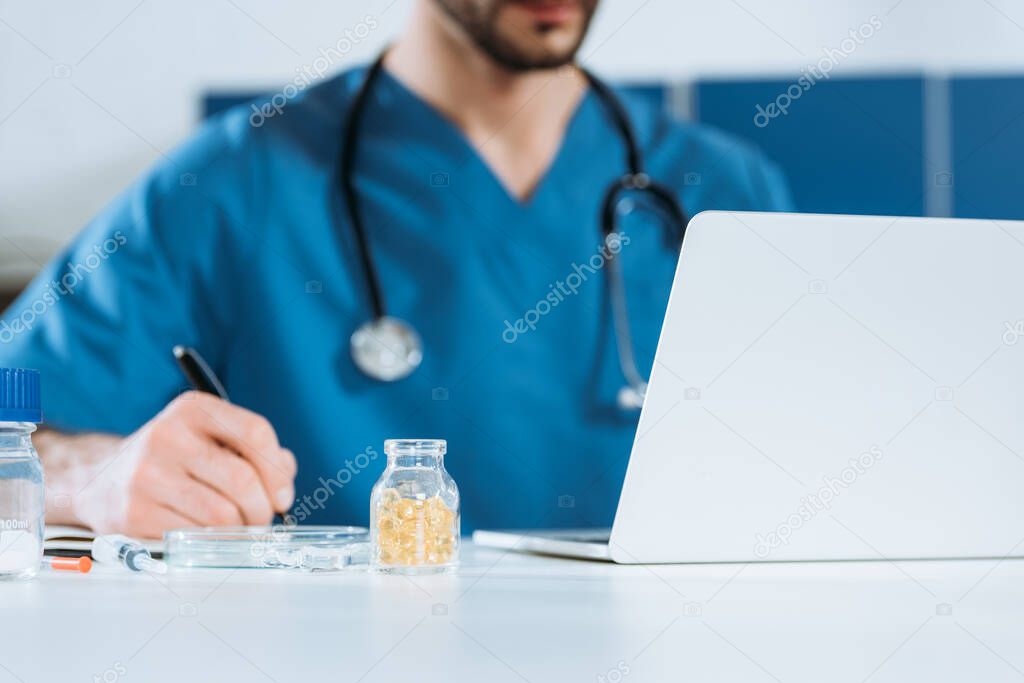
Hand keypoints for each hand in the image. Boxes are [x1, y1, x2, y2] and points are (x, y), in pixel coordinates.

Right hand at [67, 392, 296, 537]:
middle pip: (242, 480)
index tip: (282, 496)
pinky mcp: (134, 513)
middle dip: (262, 509)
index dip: (277, 470)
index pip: (255, 431)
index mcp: (193, 410)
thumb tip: (284, 481)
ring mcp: (147, 474)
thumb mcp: (211, 438)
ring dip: (240, 530)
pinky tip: (205, 535)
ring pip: (222, 515)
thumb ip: (256, 452)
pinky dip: (210, 542)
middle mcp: (168, 435)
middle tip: (260, 520)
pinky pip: (194, 536)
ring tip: (236, 529)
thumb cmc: (175, 459)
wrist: (102, 478)